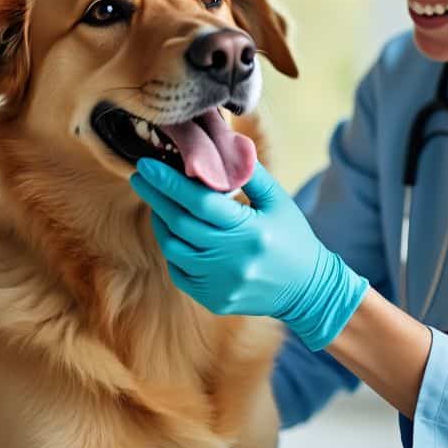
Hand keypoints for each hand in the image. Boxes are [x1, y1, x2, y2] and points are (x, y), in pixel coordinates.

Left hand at [130, 158, 368, 350]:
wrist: (307, 289)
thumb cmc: (293, 237)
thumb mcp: (278, 201)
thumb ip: (250, 175)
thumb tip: (224, 147)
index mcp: (250, 230)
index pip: (200, 202)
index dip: (169, 182)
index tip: (147, 165)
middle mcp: (233, 259)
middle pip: (180, 223)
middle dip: (156, 197)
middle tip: (140, 176)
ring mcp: (222, 283)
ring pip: (175, 249)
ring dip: (162, 223)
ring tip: (158, 203)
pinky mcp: (215, 299)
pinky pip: (180, 272)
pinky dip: (173, 250)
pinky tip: (174, 232)